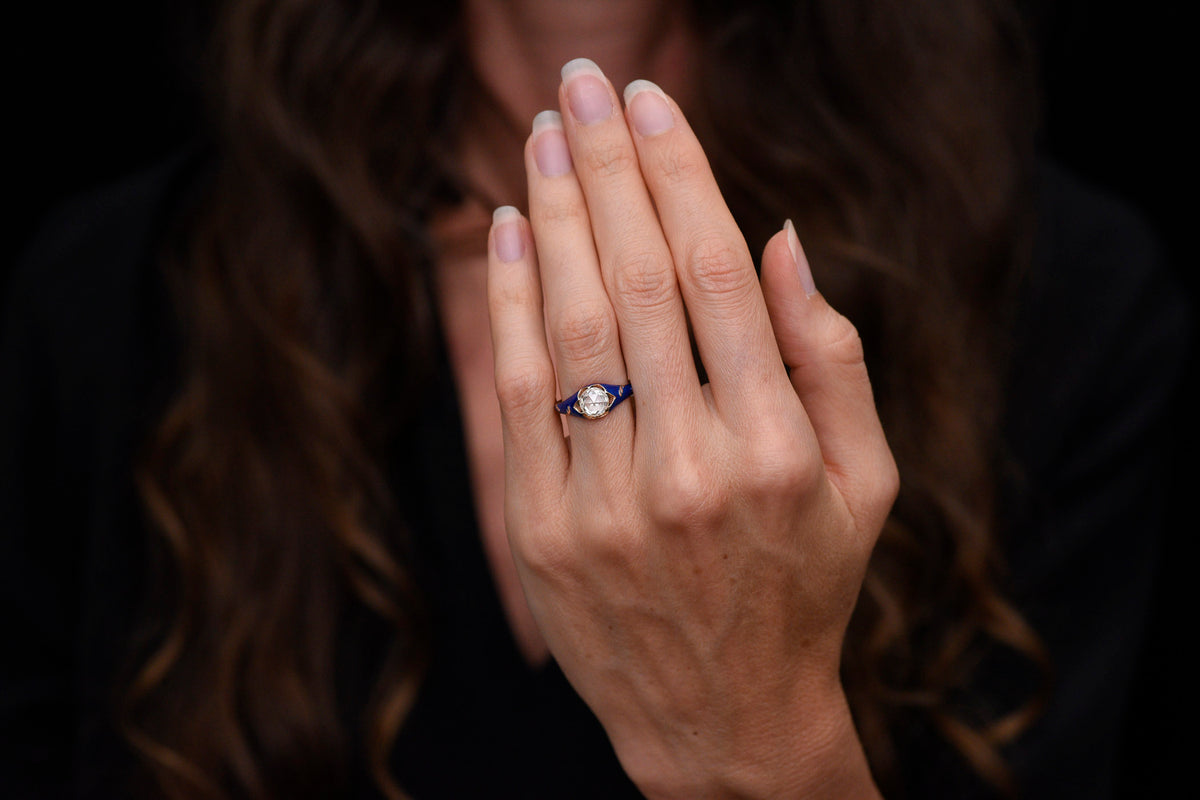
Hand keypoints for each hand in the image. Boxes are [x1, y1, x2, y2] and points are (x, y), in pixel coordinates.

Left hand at [486, 59, 896, 798]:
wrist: (721, 720)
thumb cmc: (803, 588)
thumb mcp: (864, 483)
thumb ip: (831, 359)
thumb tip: (778, 236)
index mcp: (776, 448)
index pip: (716, 275)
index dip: (681, 176)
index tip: (656, 104)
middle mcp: (689, 469)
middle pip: (637, 281)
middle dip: (608, 166)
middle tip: (585, 84)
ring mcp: (605, 503)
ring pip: (571, 326)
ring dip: (554, 215)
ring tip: (543, 135)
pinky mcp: (542, 530)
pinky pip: (518, 394)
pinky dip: (510, 303)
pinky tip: (510, 229)